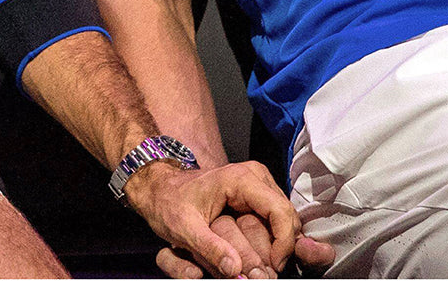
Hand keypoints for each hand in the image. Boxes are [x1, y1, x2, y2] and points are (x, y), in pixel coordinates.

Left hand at [123, 160, 333, 278]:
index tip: (273, 266)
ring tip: (261, 265)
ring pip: (283, 221)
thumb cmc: (170, 203)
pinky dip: (270, 240)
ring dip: (275, 245)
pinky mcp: (257, 196)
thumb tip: (234, 269)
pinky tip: (259, 255)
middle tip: (267, 271)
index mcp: (241, 179)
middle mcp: (255, 177)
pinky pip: (275, 221)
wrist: (161, 190)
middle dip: (280, 247)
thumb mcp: (183, 228)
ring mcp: (258, 185)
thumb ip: (209, 248)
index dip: (283, 243)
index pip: (281, 212)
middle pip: (286, 218)